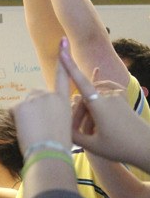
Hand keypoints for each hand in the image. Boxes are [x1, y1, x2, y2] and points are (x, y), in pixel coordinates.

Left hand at [11, 38, 72, 155]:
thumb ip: (54, 113)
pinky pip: (13, 111)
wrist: (49, 152)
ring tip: (33, 130)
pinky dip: (15, 121)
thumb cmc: (58, 146)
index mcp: (64, 101)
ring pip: (23, 105)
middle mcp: (49, 95)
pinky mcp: (21, 104)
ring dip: (24, 116)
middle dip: (32, 110)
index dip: (63, 57)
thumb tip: (44, 117)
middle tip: (38, 127)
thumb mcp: (63, 125)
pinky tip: (25, 129)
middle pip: (34, 97)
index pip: (63, 76)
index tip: (62, 40)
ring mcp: (35, 98)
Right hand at [58, 39, 149, 166]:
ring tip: (91, 130)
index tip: (62, 50)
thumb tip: (58, 125)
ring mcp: (116, 95)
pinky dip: (97, 95)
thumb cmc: (119, 148)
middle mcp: (108, 96)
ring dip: (87, 110)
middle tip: (81, 134)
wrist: (147, 147)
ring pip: (92, 95)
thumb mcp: (91, 145)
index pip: (80, 82)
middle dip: (77, 113)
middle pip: (83, 97)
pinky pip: (103, 91)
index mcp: (100, 105)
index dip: (69, 66)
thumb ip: (72, 134)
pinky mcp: (122, 97)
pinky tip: (97, 81)